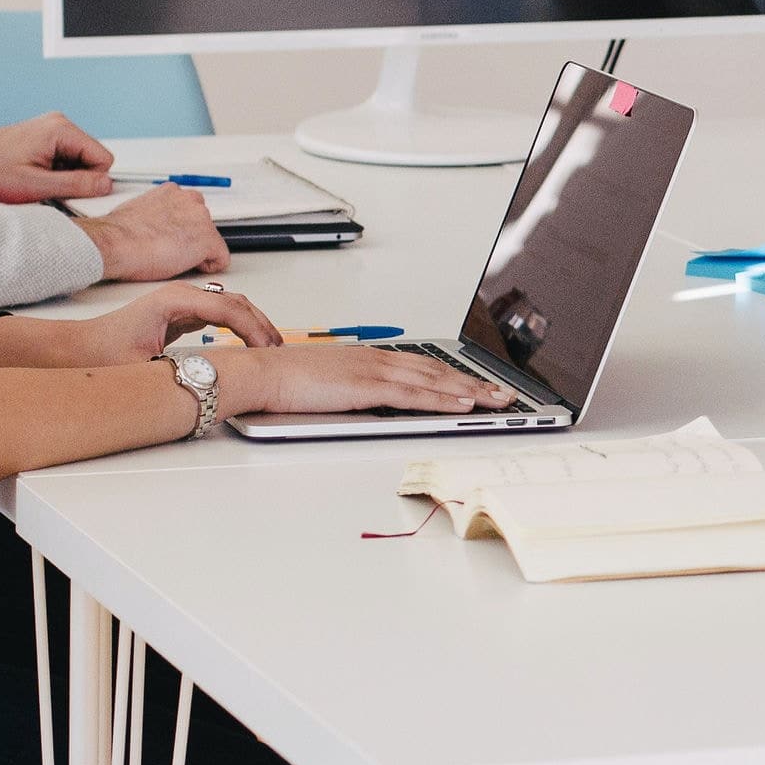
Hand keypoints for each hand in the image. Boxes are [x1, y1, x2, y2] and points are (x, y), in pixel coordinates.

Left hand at [0, 113, 115, 201]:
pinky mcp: (44, 137)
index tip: (69, 190)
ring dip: (64, 176)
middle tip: (49, 187)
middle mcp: (59, 124)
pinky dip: (55, 171)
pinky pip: (65, 158)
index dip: (91, 180)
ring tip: (37, 181)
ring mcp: (51, 129)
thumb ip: (77, 184)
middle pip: (92, 158)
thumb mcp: (37, 185)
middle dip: (77, 178)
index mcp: (61, 130)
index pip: (103, 158)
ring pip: (79, 160)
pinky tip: (35, 175)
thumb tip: (106, 184)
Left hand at [38, 285, 282, 367]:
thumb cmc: (102, 353)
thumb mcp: (143, 366)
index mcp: (174, 300)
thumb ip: (179, 368)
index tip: (268, 350)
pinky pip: (220, 314)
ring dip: (253, 324)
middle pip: (236, 302)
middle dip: (261, 325)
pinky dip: (239, 326)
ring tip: (270, 347)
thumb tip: (212, 379)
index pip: (228, 308)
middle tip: (279, 350)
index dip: (253, 329)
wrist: (77, 349)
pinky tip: (247, 343)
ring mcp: (181, 302)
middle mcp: (180, 296)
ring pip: (231, 306)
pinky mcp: (180, 314)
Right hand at [77, 185, 229, 281]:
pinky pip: (221, 259)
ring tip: (173, 259)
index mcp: (172, 192)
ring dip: (198, 252)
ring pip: (211, 241)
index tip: (172, 239)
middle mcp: (190, 200)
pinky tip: (187, 267)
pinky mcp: (208, 240)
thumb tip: (154, 225)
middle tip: (171, 252)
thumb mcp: (137, 211)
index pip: (189, 211)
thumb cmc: (119, 234)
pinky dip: (208, 266)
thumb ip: (155, 214)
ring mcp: (201, 219)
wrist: (116, 243)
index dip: (182, 229)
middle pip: (203, 225)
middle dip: (191, 239)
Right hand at [215, 343, 505, 419]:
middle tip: (505, 393)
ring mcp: (374, 371)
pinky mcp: (367, 387)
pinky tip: (465, 404)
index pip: (423, 367)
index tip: (478, 386)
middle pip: (438, 371)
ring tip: (499, 401)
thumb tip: (368, 406)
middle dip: (475, 383)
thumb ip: (353, 392)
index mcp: (368, 358)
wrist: (259, 373)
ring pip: (435, 381)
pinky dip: (443, 399)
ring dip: (471, 391)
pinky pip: (415, 395)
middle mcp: (377, 359)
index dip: (455, 377)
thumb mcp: (328, 385)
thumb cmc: (284, 381)